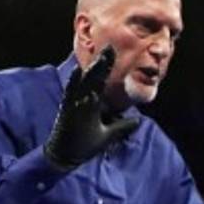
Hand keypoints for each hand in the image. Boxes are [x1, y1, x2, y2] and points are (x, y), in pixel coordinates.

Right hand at [44, 46, 139, 167]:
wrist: (66, 156)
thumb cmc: (84, 144)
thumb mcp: (108, 135)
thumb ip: (122, 127)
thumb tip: (138, 121)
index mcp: (91, 103)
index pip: (101, 81)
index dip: (107, 67)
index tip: (113, 52)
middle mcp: (83, 100)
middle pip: (93, 78)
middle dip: (102, 63)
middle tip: (110, 47)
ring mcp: (74, 105)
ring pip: (84, 84)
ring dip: (91, 70)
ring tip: (100, 57)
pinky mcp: (67, 111)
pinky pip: (70, 95)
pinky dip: (73, 83)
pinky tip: (77, 71)